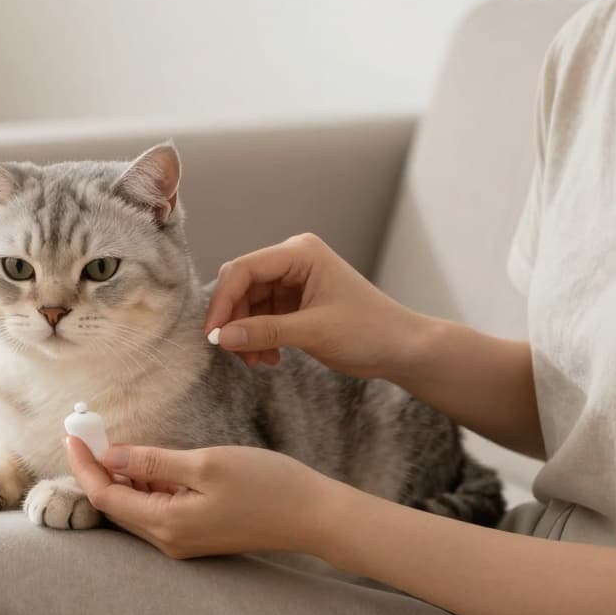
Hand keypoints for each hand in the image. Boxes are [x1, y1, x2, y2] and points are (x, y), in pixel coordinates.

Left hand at [66, 436, 350, 558]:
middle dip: (98, 466)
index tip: (72, 435)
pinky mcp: (197, 532)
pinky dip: (147, 482)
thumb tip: (110, 455)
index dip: (84, 465)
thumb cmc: (266, 486)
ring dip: (122, 473)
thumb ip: (152, 460)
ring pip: (137, 504)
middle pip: (116, 503)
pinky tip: (148, 459)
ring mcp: (183, 539)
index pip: (106, 496)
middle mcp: (168, 540)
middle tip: (88, 429)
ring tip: (112, 437)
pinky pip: (158, 507)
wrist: (315, 515)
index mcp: (166, 525)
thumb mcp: (204, 464)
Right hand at [204, 233, 425, 378]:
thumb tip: (222, 337)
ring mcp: (294, 281)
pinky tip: (268, 358)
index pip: (244, 269)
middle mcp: (293, 260)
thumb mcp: (314, 332)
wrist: (401, 349)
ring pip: (248, 304)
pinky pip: (261, 316)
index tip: (213, 334)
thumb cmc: (369, 331)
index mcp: (300, 253)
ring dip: (246, 333)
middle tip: (232, 351)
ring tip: (256, 361)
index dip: (223, 301)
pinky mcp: (295, 302)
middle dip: (235, 320)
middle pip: (242, 285)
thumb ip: (265, 332)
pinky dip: (258, 337)